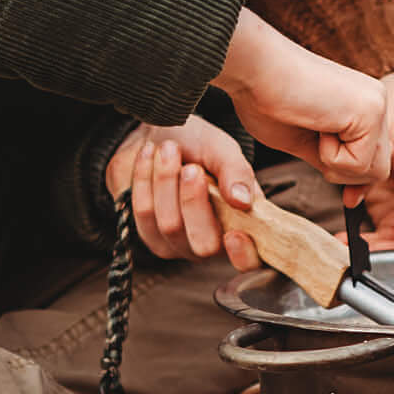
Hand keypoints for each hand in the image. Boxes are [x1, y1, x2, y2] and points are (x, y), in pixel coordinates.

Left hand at [106, 114, 261, 266]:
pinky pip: (144, 213)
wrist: (158, 132)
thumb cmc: (198, 145)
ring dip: (166, 180)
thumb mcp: (222, 149)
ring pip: (170, 225)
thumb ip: (236, 171)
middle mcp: (212, 242)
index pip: (249, 261)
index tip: (234, 235)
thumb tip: (243, 201)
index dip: (244, 256)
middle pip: (204, 245)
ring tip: (168, 149)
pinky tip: (149, 156)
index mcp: (241, 223)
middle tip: (192, 168)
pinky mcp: (149, 235)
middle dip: (194, 202)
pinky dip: (145, 178)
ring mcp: (178, 243)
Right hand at [212, 9, 390, 187]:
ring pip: (375, 170)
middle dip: (347, 174)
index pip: (377, 157)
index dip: (360, 181)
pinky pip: (360, 163)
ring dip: (336, 165)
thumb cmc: (267, 101)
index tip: (350, 199)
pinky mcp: (371, 110)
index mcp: (362, 104)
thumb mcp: (308, 143)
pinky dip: (330, 156)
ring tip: (314, 129)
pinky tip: (316, 124)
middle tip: (317, 145)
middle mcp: (376, 101)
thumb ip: (334, 160)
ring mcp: (377, 104)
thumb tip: (356, 189)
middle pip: (381, 168)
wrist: (253, 69)